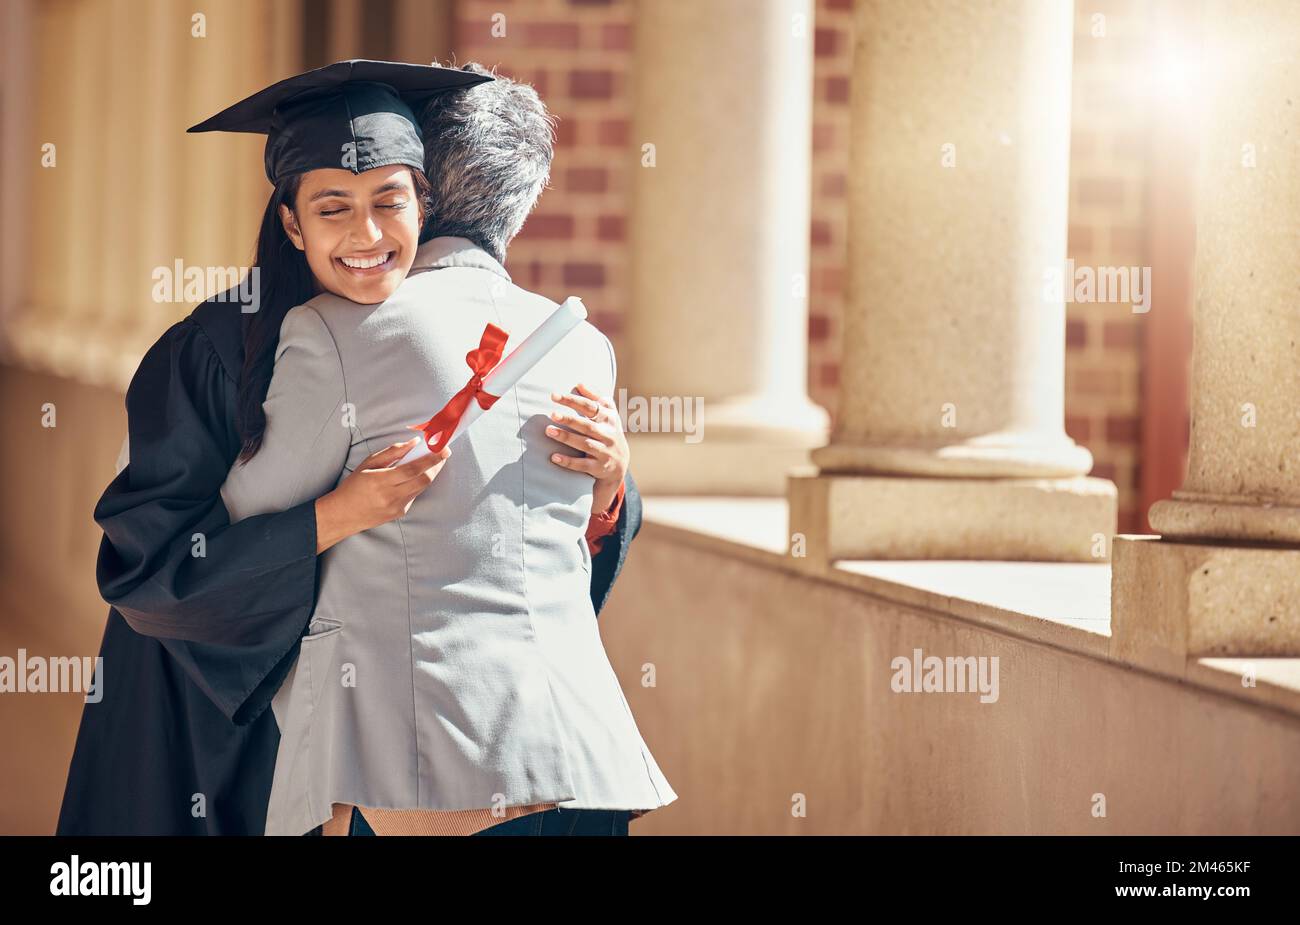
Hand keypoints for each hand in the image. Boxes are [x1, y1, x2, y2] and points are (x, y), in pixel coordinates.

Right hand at [313, 437, 450, 552]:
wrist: (343, 514)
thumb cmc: (353, 486)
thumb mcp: (368, 464)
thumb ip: (392, 452)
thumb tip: (414, 443)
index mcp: (381, 481)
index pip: (413, 469)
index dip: (431, 459)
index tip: (442, 449)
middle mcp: (391, 496)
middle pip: (423, 480)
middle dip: (437, 466)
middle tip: (443, 453)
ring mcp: (397, 507)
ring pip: (421, 488)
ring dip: (430, 474)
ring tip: (433, 462)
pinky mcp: (400, 513)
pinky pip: (414, 496)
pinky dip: (417, 484)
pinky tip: (415, 477)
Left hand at [546, 383, 627, 514]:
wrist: (621, 464)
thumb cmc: (609, 433)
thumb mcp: (607, 415)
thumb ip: (594, 398)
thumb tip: (579, 383)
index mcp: (609, 419)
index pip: (590, 407)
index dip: (572, 400)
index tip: (554, 396)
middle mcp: (608, 435)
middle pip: (587, 425)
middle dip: (569, 419)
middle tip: (552, 414)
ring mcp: (604, 452)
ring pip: (585, 444)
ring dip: (566, 438)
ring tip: (549, 431)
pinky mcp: (599, 467)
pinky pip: (583, 464)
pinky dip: (568, 462)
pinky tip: (554, 457)